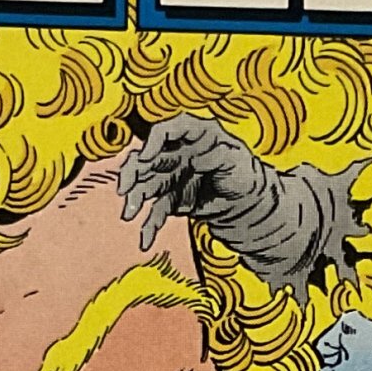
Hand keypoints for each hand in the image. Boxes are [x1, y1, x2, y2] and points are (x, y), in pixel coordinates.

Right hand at [117, 114, 271, 249]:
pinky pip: (155, 211)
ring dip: (134, 199)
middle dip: (131, 173)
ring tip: (129, 215)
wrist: (247, 204)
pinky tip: (145, 240)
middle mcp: (175, 153)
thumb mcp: (236, 160)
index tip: (145, 157)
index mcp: (193, 134)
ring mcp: (170, 177)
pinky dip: (149, 226)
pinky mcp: (170, 200)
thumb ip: (219, 155)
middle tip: (124, 189)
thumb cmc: (244, 172)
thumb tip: (198, 160)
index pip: (167, 130)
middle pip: (145, 159)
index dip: (153, 142)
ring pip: (145, 185)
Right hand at [311, 310, 371, 370]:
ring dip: (357, 366)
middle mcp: (355, 321)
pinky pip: (368, 353)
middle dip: (343, 366)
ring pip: (353, 353)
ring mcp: (370, 327)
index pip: (322, 350)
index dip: (327, 368)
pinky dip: (371, 363)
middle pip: (338, 350)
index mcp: (341, 326)